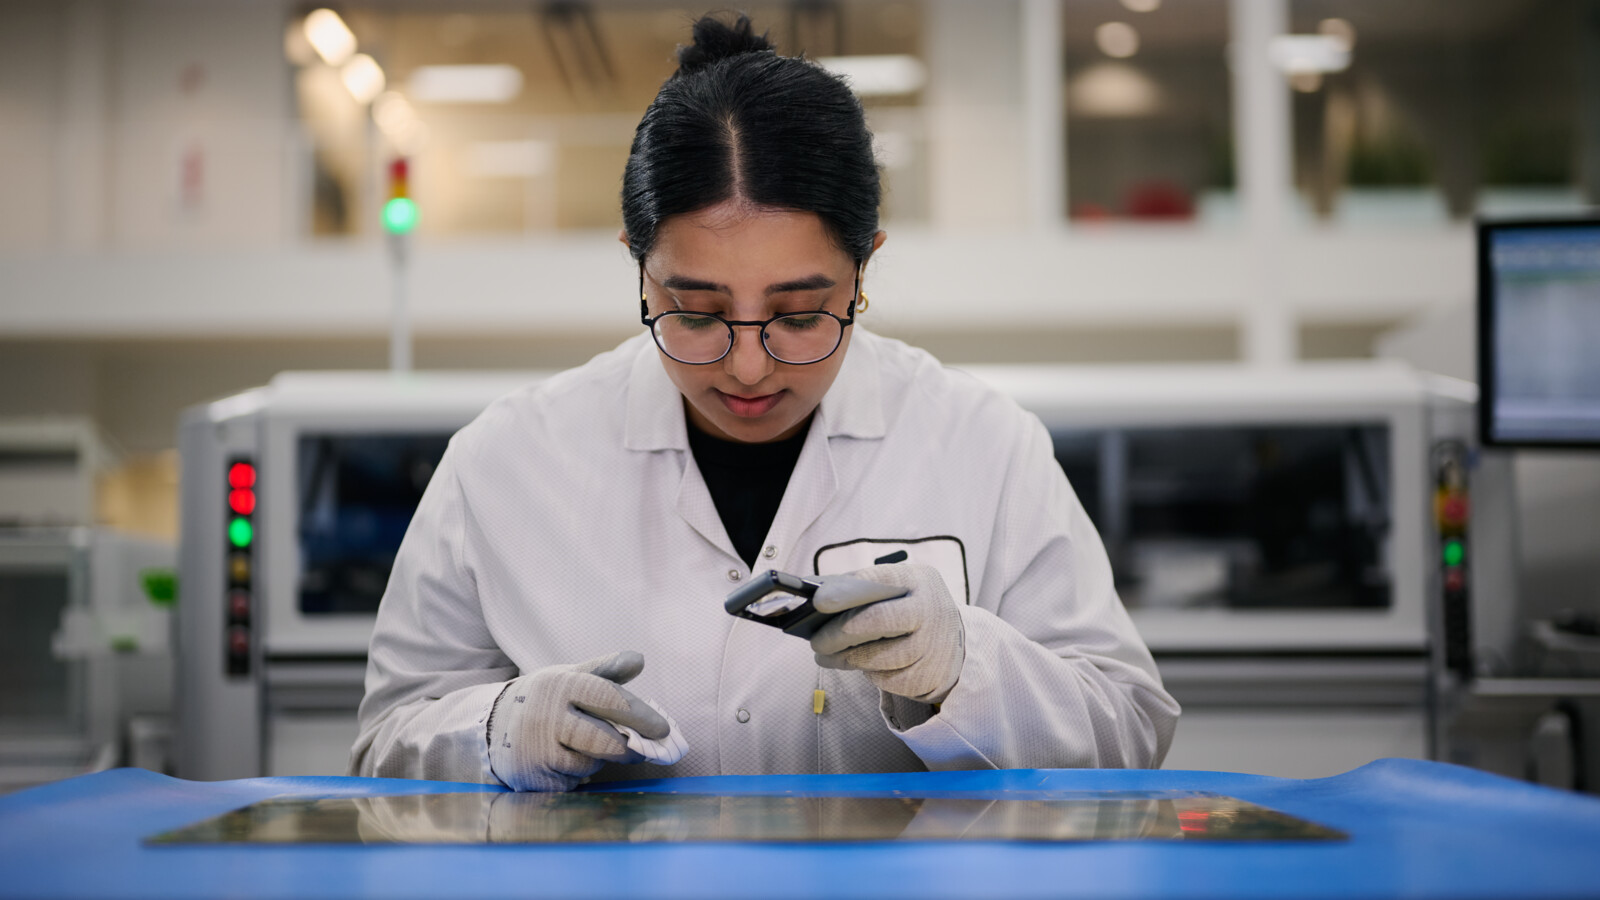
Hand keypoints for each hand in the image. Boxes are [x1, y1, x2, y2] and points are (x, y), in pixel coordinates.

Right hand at [488, 651, 672, 791]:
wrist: (491, 726)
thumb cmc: (545, 700)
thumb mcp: (570, 678)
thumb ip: (605, 670)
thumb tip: (639, 659)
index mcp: (561, 685)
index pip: (608, 698)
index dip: (639, 714)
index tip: (663, 729)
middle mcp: (546, 716)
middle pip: (604, 740)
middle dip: (628, 749)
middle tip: (642, 752)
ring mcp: (536, 749)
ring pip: (588, 764)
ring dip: (596, 761)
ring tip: (582, 748)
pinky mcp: (531, 777)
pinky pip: (570, 782)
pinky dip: (575, 777)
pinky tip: (562, 764)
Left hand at [808, 563, 965, 704]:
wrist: (954, 644)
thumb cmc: (910, 610)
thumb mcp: (896, 589)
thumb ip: (859, 587)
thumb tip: (811, 589)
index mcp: (918, 580)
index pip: (878, 581)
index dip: (846, 591)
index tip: (818, 601)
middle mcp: (929, 610)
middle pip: (876, 621)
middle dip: (838, 633)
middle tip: (815, 642)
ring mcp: (931, 646)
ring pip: (876, 657)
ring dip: (843, 659)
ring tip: (825, 656)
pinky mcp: (927, 676)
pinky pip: (885, 679)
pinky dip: (868, 673)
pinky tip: (862, 665)